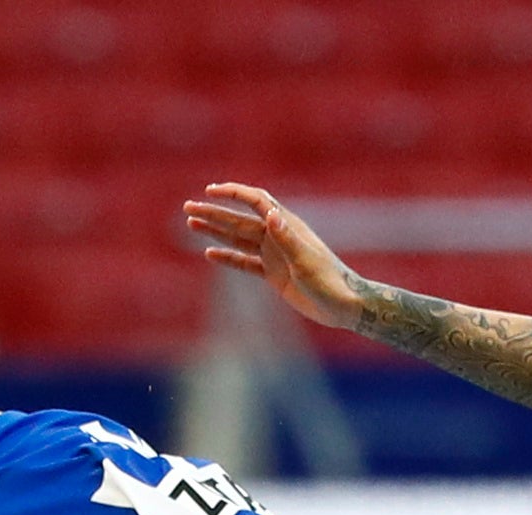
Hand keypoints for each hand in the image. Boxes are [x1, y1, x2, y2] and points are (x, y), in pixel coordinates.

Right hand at [183, 183, 365, 330]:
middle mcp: (277, 236)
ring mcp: (274, 255)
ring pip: (238, 238)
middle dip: (213, 213)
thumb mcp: (305, 261)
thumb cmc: (329, 281)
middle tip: (187, 208)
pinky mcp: (273, 274)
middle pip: (239, 219)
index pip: (256, 201)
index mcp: (287, 226)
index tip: (211, 191)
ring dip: (215, 231)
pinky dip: (228, 257)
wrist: (343, 306)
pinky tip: (209, 253)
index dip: (233, 193)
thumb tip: (271, 214)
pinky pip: (245, 262)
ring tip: (191, 223)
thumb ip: (286, 238)